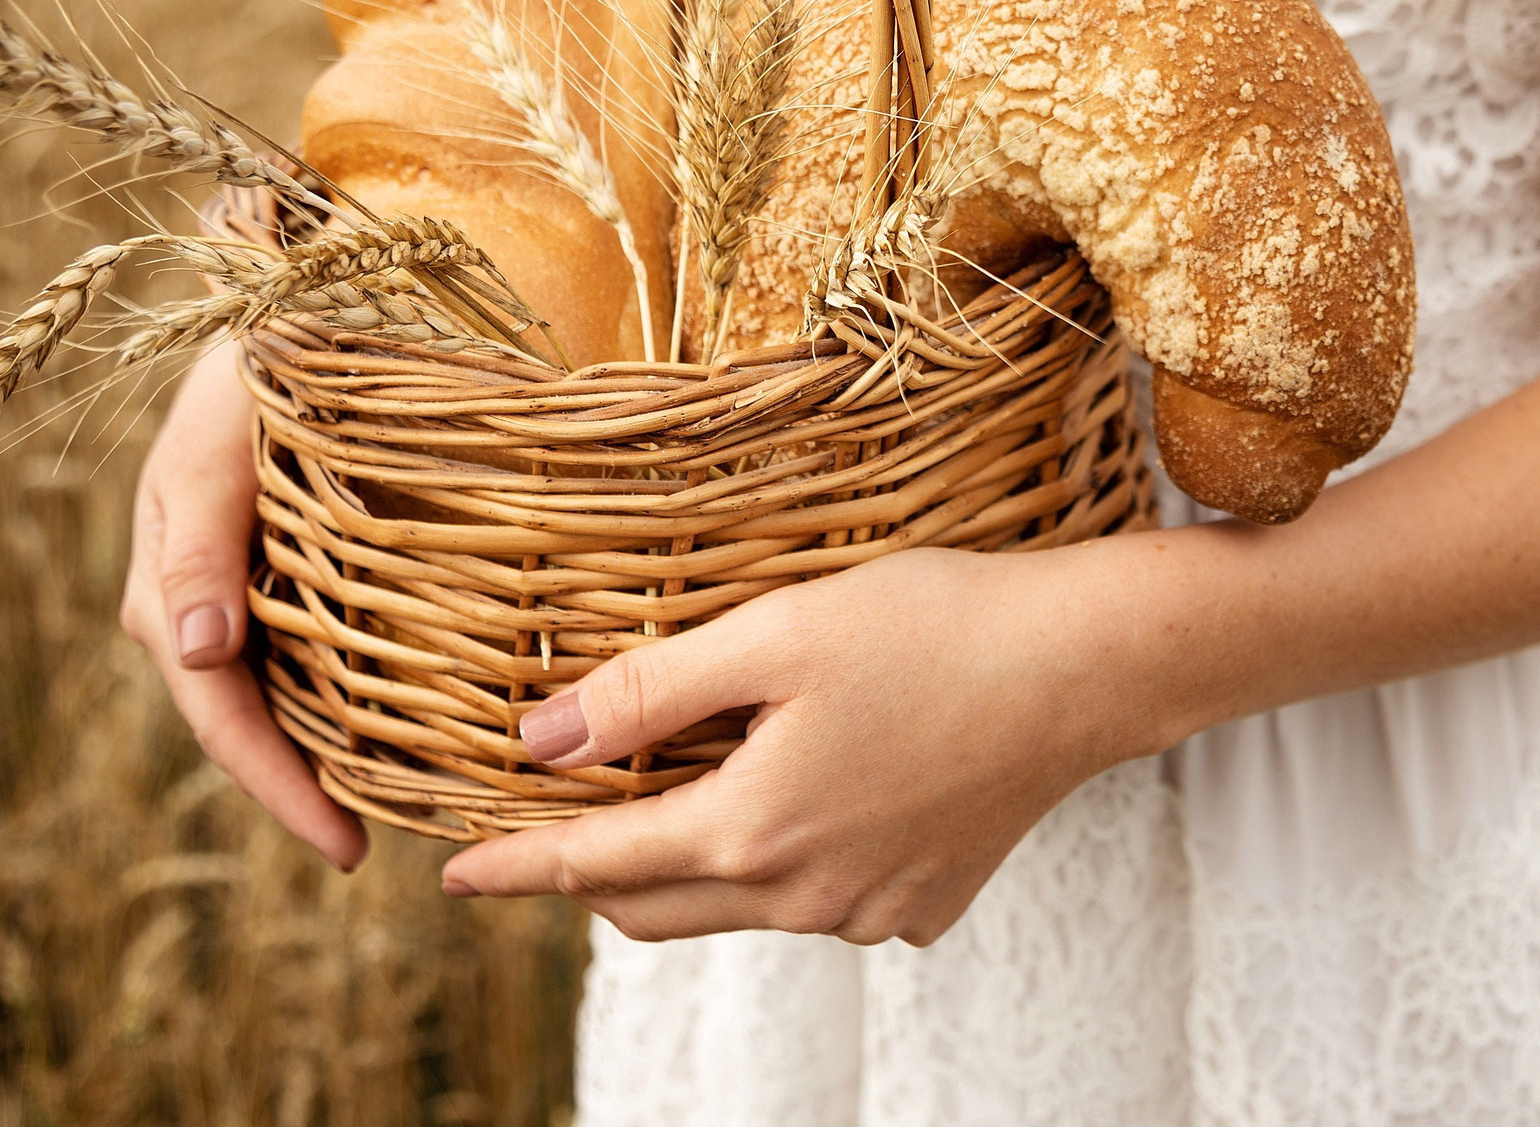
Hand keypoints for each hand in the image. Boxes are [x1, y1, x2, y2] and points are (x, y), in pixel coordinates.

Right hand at [120, 343, 367, 869]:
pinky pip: (318, 658)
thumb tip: (200, 655)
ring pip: (287, 703)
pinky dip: (356, 700)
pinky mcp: (290, 581)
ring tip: (404, 812)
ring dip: (333, 758)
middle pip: (252, 729)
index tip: (347, 846)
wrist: (283, 316)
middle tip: (375, 851)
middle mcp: (203, 613)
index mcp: (169, 596)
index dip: (277, 790)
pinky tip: (408, 731)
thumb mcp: (211, 449)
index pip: (222, 718)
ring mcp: (244, 600)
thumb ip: (195, 548)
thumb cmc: (246, 376)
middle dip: (306, 793)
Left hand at [439, 544, 1147, 943]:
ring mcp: (868, 910)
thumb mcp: (777, 634)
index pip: (594, 864)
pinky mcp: (925, 903)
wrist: (1085, 667)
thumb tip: (540, 741)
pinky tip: (826, 784)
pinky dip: (791, 859)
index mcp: (750, 830)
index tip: (455, 874)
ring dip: (700, 858)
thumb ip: (650, 692)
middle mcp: (802, 895)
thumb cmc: (935, 628)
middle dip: (595, 873)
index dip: (516, 865)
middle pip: (656, 907)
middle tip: (564, 818)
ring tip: (710, 771)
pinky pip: (823, 898)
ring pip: (742, 904)